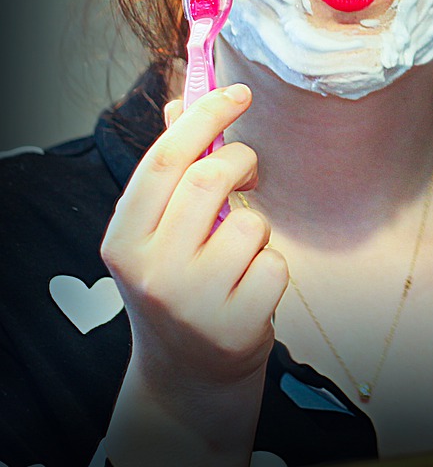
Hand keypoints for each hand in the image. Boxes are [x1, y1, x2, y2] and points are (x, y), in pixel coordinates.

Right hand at [100, 84, 287, 466]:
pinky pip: (275, 264)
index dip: (205, 118)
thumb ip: (171, 172)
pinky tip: (249, 289)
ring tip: (238, 254)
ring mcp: (192, 301)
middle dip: (240, 162)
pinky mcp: (235, 324)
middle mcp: (150, 270)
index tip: (238, 92)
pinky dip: (272, 267)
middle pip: (208, 180)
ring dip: (257, 228)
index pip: (164, 161)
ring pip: (251, 224)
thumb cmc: (179, 283)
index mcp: (123, 239)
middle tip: (248, 170)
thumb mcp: (159, 233)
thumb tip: (182, 102)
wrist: (187, 373)